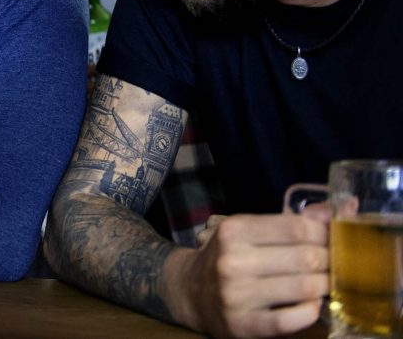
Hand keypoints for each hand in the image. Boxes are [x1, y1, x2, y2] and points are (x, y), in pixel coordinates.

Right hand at [174, 213, 328, 336]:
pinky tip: (310, 305)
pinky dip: (310, 312)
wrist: (190, 291)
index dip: (326, 232)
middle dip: (331, 261)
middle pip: (305, 257)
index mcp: (234, 230)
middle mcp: (232, 260)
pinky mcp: (243, 324)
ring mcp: (236, 294)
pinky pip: (290, 320)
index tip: (335, 238)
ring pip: (304, 288)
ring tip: (326, 282)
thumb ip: (292, 221)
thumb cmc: (229, 257)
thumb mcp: (249, 230)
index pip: (297, 227)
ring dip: (325, 286)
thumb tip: (341, 208)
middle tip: (337, 263)